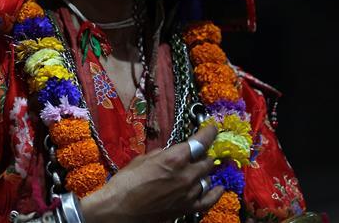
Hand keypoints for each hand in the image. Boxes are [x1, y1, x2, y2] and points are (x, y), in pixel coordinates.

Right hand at [79, 124, 223, 222]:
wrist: (119, 210)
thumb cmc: (126, 182)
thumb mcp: (143, 159)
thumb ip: (162, 154)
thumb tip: (172, 152)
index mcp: (174, 158)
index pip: (200, 142)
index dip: (208, 133)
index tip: (212, 129)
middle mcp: (186, 175)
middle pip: (206, 160)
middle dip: (203, 154)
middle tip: (198, 152)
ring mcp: (188, 194)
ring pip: (207, 178)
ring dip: (203, 172)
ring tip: (197, 170)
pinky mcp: (186, 208)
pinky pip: (208, 200)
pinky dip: (215, 192)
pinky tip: (218, 187)